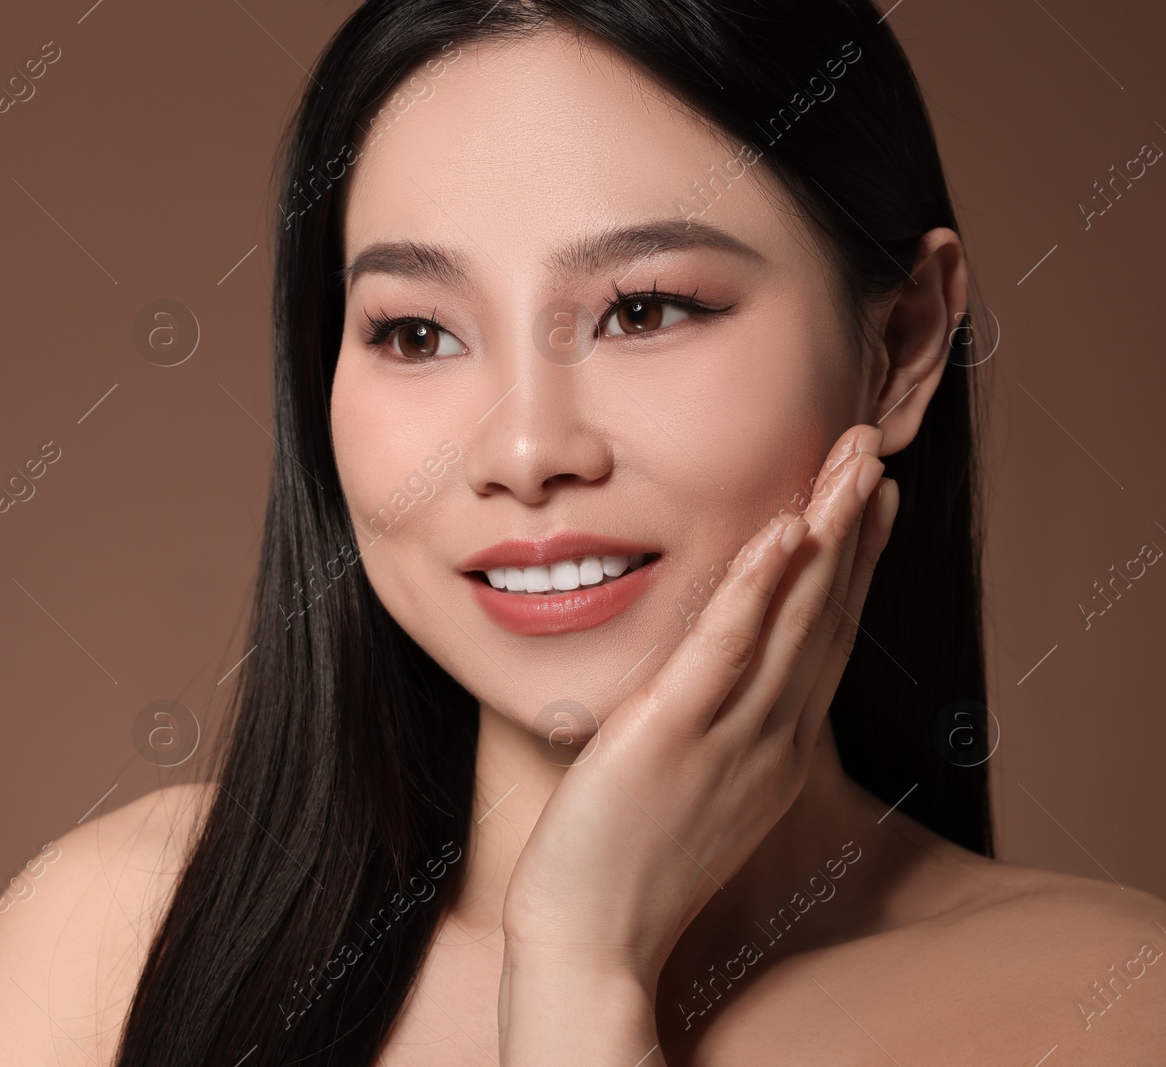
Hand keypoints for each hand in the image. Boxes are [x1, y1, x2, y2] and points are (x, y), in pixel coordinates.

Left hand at [497, 423, 897, 1060]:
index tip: (870, 500)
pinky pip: (725, 651)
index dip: (853, 564)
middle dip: (854, 529)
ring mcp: (730, 738)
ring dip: (829, 536)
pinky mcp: (673, 736)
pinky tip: (784, 533)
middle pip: (828, 616)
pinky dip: (760, 590)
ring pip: (796, 621)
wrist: (589, 938)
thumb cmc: (628, 863)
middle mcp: (771, 737)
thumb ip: (716, 728)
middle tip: (874, 452)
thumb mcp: (696, 787)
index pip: (827, 637)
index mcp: (776, 747)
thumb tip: (713, 681)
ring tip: (853, 465)